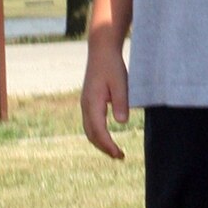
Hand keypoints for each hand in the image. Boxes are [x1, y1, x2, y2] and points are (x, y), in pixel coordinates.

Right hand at [81, 39, 129, 159]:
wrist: (101, 50)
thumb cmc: (112, 65)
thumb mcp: (120, 83)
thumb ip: (121, 103)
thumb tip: (122, 123)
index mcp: (92, 103)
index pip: (99, 131)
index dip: (109, 145)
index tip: (120, 154)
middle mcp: (85, 106)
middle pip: (91, 135)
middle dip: (104, 148)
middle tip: (120, 156)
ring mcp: (85, 104)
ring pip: (89, 130)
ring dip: (100, 143)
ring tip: (115, 151)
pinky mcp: (88, 101)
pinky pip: (90, 123)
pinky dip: (98, 134)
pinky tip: (107, 137)